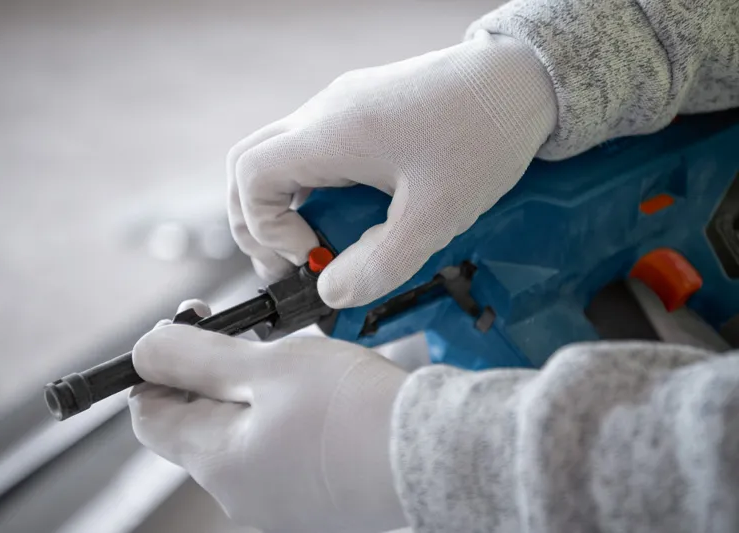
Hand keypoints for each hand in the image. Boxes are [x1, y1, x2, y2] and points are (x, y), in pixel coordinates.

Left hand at [129, 300, 408, 532]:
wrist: (435, 454)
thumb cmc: (357, 412)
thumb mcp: (268, 367)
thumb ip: (197, 358)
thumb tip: (146, 351)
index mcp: (219, 464)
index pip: (151, 414)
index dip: (158, 367)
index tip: (185, 331)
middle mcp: (240, 494)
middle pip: (197, 424)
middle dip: (211, 374)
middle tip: (245, 338)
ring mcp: (277, 502)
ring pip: (241, 434)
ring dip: (250, 394)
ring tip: (291, 367)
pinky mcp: (310, 498)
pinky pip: (276, 451)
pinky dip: (282, 418)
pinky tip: (316, 398)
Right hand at [228, 30, 556, 307]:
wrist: (522, 77)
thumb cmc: (484, 133)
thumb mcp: (436, 214)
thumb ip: (381, 263)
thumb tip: (332, 294)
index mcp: (331, 133)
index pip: (251, 178)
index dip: (265, 228)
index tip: (311, 255)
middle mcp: (325, 113)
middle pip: (249, 164)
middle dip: (259, 220)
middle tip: (294, 260)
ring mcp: (341, 107)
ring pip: (282, 157)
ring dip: (290, 205)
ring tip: (326, 243)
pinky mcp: (362, 110)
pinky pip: (316, 150)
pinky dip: (317, 188)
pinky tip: (357, 213)